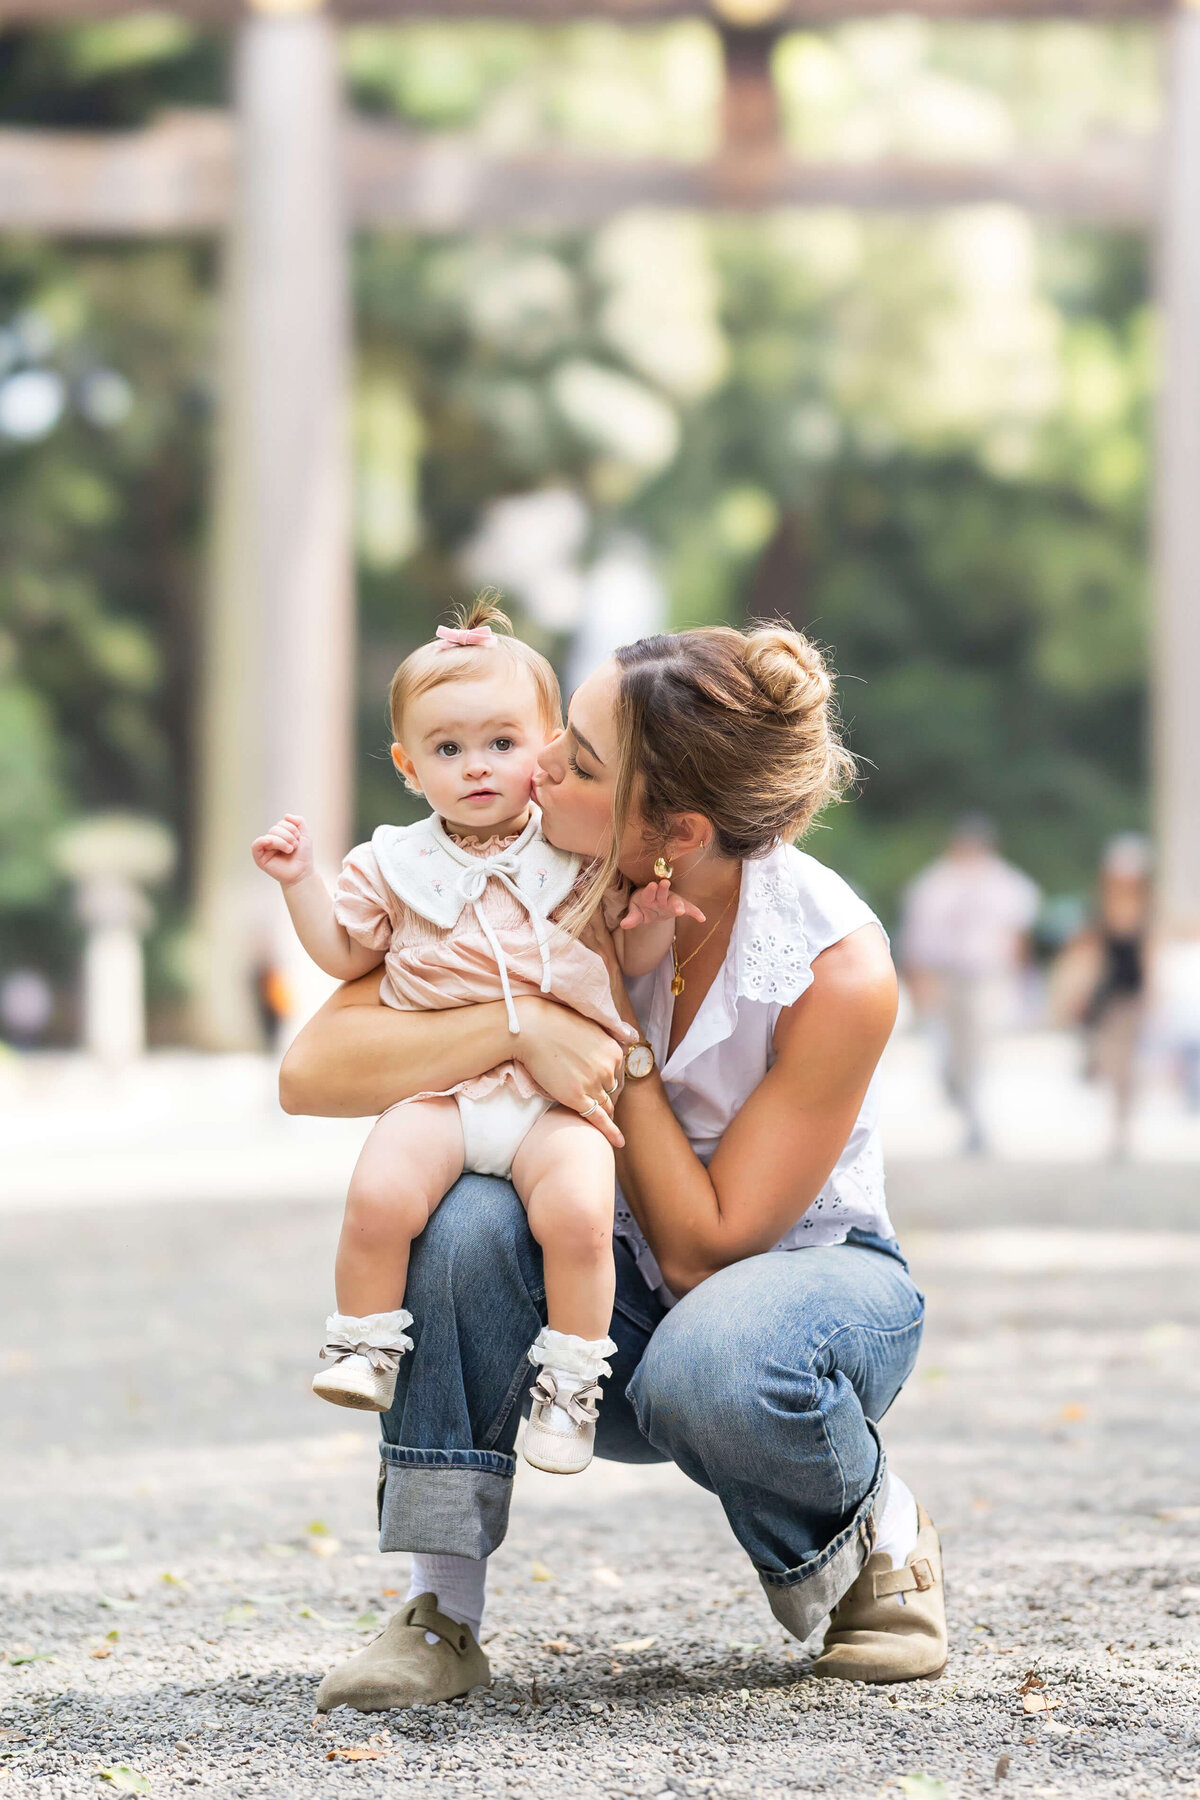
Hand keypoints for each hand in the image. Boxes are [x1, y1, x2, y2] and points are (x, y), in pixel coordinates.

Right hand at [251, 813, 313, 886]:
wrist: (302, 872)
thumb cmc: (303, 856)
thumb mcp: (305, 835)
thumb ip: (299, 822)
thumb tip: (286, 815)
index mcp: (280, 835)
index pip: (281, 823)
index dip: (292, 828)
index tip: (299, 839)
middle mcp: (271, 840)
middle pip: (274, 828)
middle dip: (288, 836)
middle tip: (294, 846)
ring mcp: (265, 848)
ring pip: (269, 835)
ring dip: (282, 841)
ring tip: (290, 850)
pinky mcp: (260, 857)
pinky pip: (256, 845)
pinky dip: (262, 841)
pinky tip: (270, 843)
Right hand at [512, 997, 631, 1148]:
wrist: (530, 1029)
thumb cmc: (553, 1023)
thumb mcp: (589, 1024)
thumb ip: (602, 1038)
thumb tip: (616, 1040)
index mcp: (614, 1050)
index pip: (616, 1073)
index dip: (606, 1079)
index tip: (599, 1082)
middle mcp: (608, 1068)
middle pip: (610, 1089)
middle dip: (603, 1093)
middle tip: (590, 1095)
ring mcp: (593, 1084)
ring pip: (604, 1104)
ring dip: (601, 1109)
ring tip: (599, 1118)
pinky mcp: (577, 1097)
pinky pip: (598, 1118)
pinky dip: (610, 1132)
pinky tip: (619, 1143)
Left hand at [619, 878, 704, 931]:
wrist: (652, 905)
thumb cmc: (642, 906)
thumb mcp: (636, 912)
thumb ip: (632, 918)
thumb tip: (623, 925)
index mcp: (647, 896)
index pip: (648, 893)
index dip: (650, 890)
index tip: (652, 885)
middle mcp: (660, 896)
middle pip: (663, 893)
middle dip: (664, 891)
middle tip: (665, 884)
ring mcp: (670, 901)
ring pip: (675, 900)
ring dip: (679, 904)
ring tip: (682, 910)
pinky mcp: (679, 906)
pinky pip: (688, 908)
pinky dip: (695, 912)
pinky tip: (702, 919)